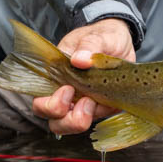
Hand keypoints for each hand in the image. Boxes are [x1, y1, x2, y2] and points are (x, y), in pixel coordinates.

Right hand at [32, 18, 134, 135]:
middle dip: (67, 120)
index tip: (68, 90)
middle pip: (55, 120)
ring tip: (95, 103)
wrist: (122, 40)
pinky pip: (99, 119)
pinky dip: (104, 113)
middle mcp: (66, 93)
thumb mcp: (97, 36)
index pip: (40, 100)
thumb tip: (79, 60)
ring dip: (82, 121)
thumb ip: (88, 45)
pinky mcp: (101, 106)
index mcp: (57, 76)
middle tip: (85, 103)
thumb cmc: (103, 36)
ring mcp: (83, 101)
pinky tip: (112, 99)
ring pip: (72, 125)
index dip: (51, 104)